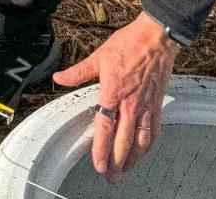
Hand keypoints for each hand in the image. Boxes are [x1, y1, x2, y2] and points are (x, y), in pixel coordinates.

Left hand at [52, 12, 178, 182]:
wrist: (156, 38)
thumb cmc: (128, 45)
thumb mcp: (98, 57)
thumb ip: (78, 73)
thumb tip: (58, 78)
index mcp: (113, 93)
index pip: (105, 127)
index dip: (101, 148)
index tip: (98, 165)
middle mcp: (131, 104)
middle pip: (123, 140)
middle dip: (115, 161)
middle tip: (109, 176)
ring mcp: (146, 106)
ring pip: (140, 140)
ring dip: (132, 158)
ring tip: (123, 171)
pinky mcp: (157, 104)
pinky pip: (153, 130)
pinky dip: (148, 145)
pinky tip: (142, 152)